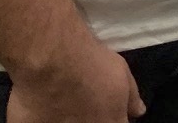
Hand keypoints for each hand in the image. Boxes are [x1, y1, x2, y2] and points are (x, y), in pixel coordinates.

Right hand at [5, 37, 142, 122]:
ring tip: (60, 106)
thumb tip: (138, 112)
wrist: (53, 61)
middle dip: (87, 119)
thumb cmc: (92, 65)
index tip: (103, 112)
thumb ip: (131, 97)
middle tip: (79, 107)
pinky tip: (40, 109)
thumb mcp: (122, 74)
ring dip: (63, 120)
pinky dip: (39, 119)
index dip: (111, 119)